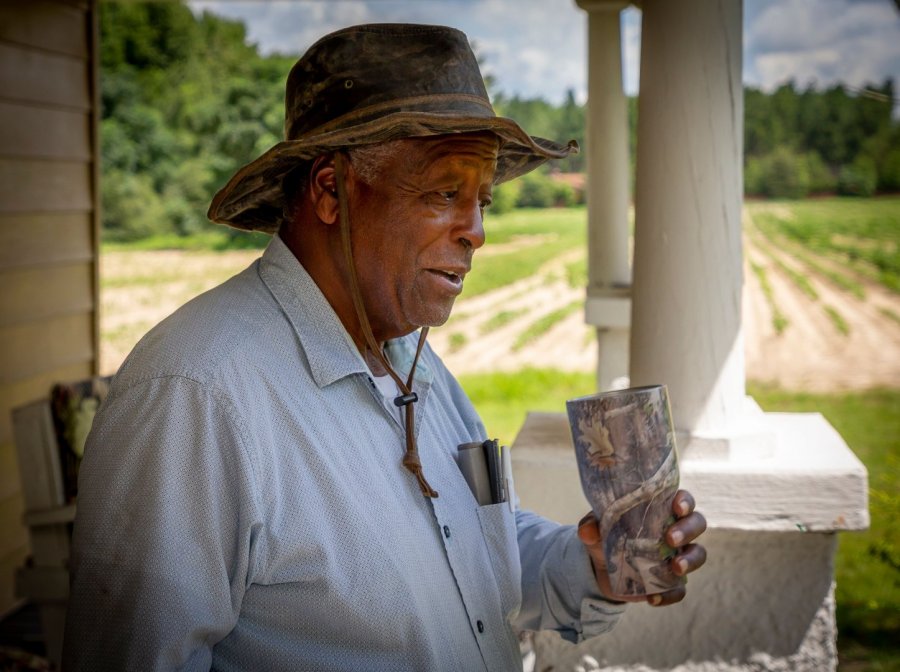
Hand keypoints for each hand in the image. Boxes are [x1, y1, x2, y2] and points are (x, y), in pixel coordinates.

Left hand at [577, 489, 706, 605]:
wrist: (601, 570)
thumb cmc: (605, 536)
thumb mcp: (594, 529)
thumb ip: (590, 526)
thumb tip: (588, 530)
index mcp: (661, 509)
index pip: (682, 499)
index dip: (685, 501)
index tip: (677, 507)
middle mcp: (676, 529)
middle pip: (697, 523)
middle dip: (688, 530)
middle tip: (671, 539)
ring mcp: (677, 555)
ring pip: (698, 554)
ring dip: (690, 561)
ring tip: (675, 568)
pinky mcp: (672, 581)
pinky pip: (680, 589)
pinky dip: (670, 594)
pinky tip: (652, 598)